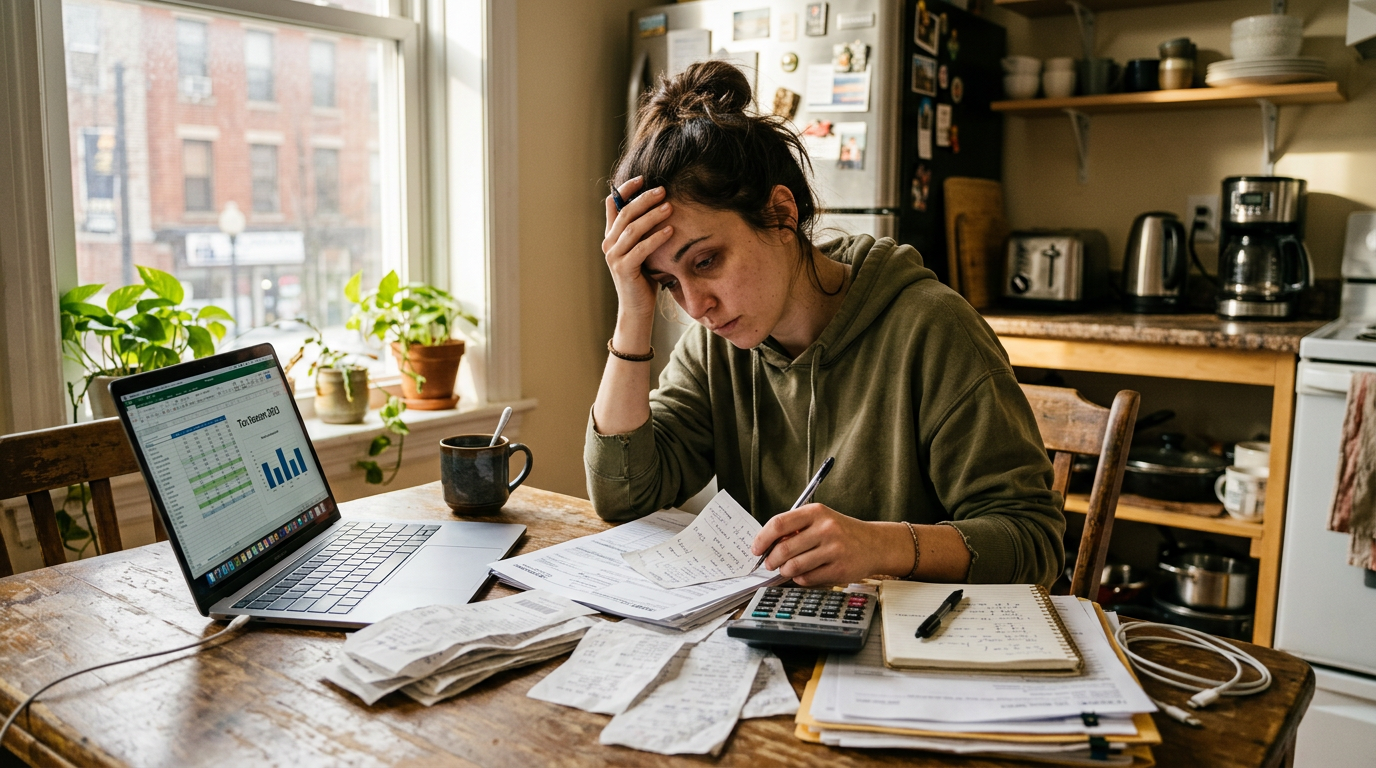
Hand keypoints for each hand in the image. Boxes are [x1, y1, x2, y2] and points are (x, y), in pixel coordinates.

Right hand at [602, 177, 673, 332]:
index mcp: (611, 236)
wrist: (637, 308)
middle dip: (644, 199)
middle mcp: (609, 244)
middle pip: (625, 213)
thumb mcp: (642, 250)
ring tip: (669, 206)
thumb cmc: (644, 278)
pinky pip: (641, 248)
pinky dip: (656, 237)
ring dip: (652, 215)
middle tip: (663, 190)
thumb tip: (658, 205)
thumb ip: (642, 231)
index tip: (643, 178)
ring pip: (632, 228)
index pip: (613, 204)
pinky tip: (671, 230)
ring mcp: (614, 256)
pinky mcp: (624, 268)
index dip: (626, 189)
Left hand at [751, 504, 911, 586]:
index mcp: (816, 512)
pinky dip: (800, 579)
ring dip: (784, 571)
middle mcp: (826, 528)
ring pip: (794, 566)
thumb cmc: (841, 532)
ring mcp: (834, 550)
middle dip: (771, 560)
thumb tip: (765, 545)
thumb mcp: (820, 519)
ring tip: (786, 570)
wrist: (874, 544)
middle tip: (769, 564)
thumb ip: (795, 528)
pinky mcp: (839, 569)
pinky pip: (808, 579)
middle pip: (784, 548)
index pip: (779, 524)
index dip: (762, 539)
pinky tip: (804, 574)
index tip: (756, 549)